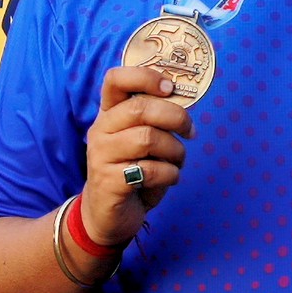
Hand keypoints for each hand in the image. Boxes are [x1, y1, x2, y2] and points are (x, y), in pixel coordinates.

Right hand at [80, 64, 192, 250]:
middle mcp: (100, 131)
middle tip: (190, 131)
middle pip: (140, 109)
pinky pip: (152, 170)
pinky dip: (170, 174)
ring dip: (175, 151)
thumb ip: (153, 120)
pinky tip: (168, 179)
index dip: (145, 77)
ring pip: (149, 139)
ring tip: (177, 162)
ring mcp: (101, 156)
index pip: (115, 80)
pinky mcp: (109, 182)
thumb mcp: (139, 142)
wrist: (105, 216)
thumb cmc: (130, 172)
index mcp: (108, 114)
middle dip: (175, 117)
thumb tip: (182, 102)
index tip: (169, 87)